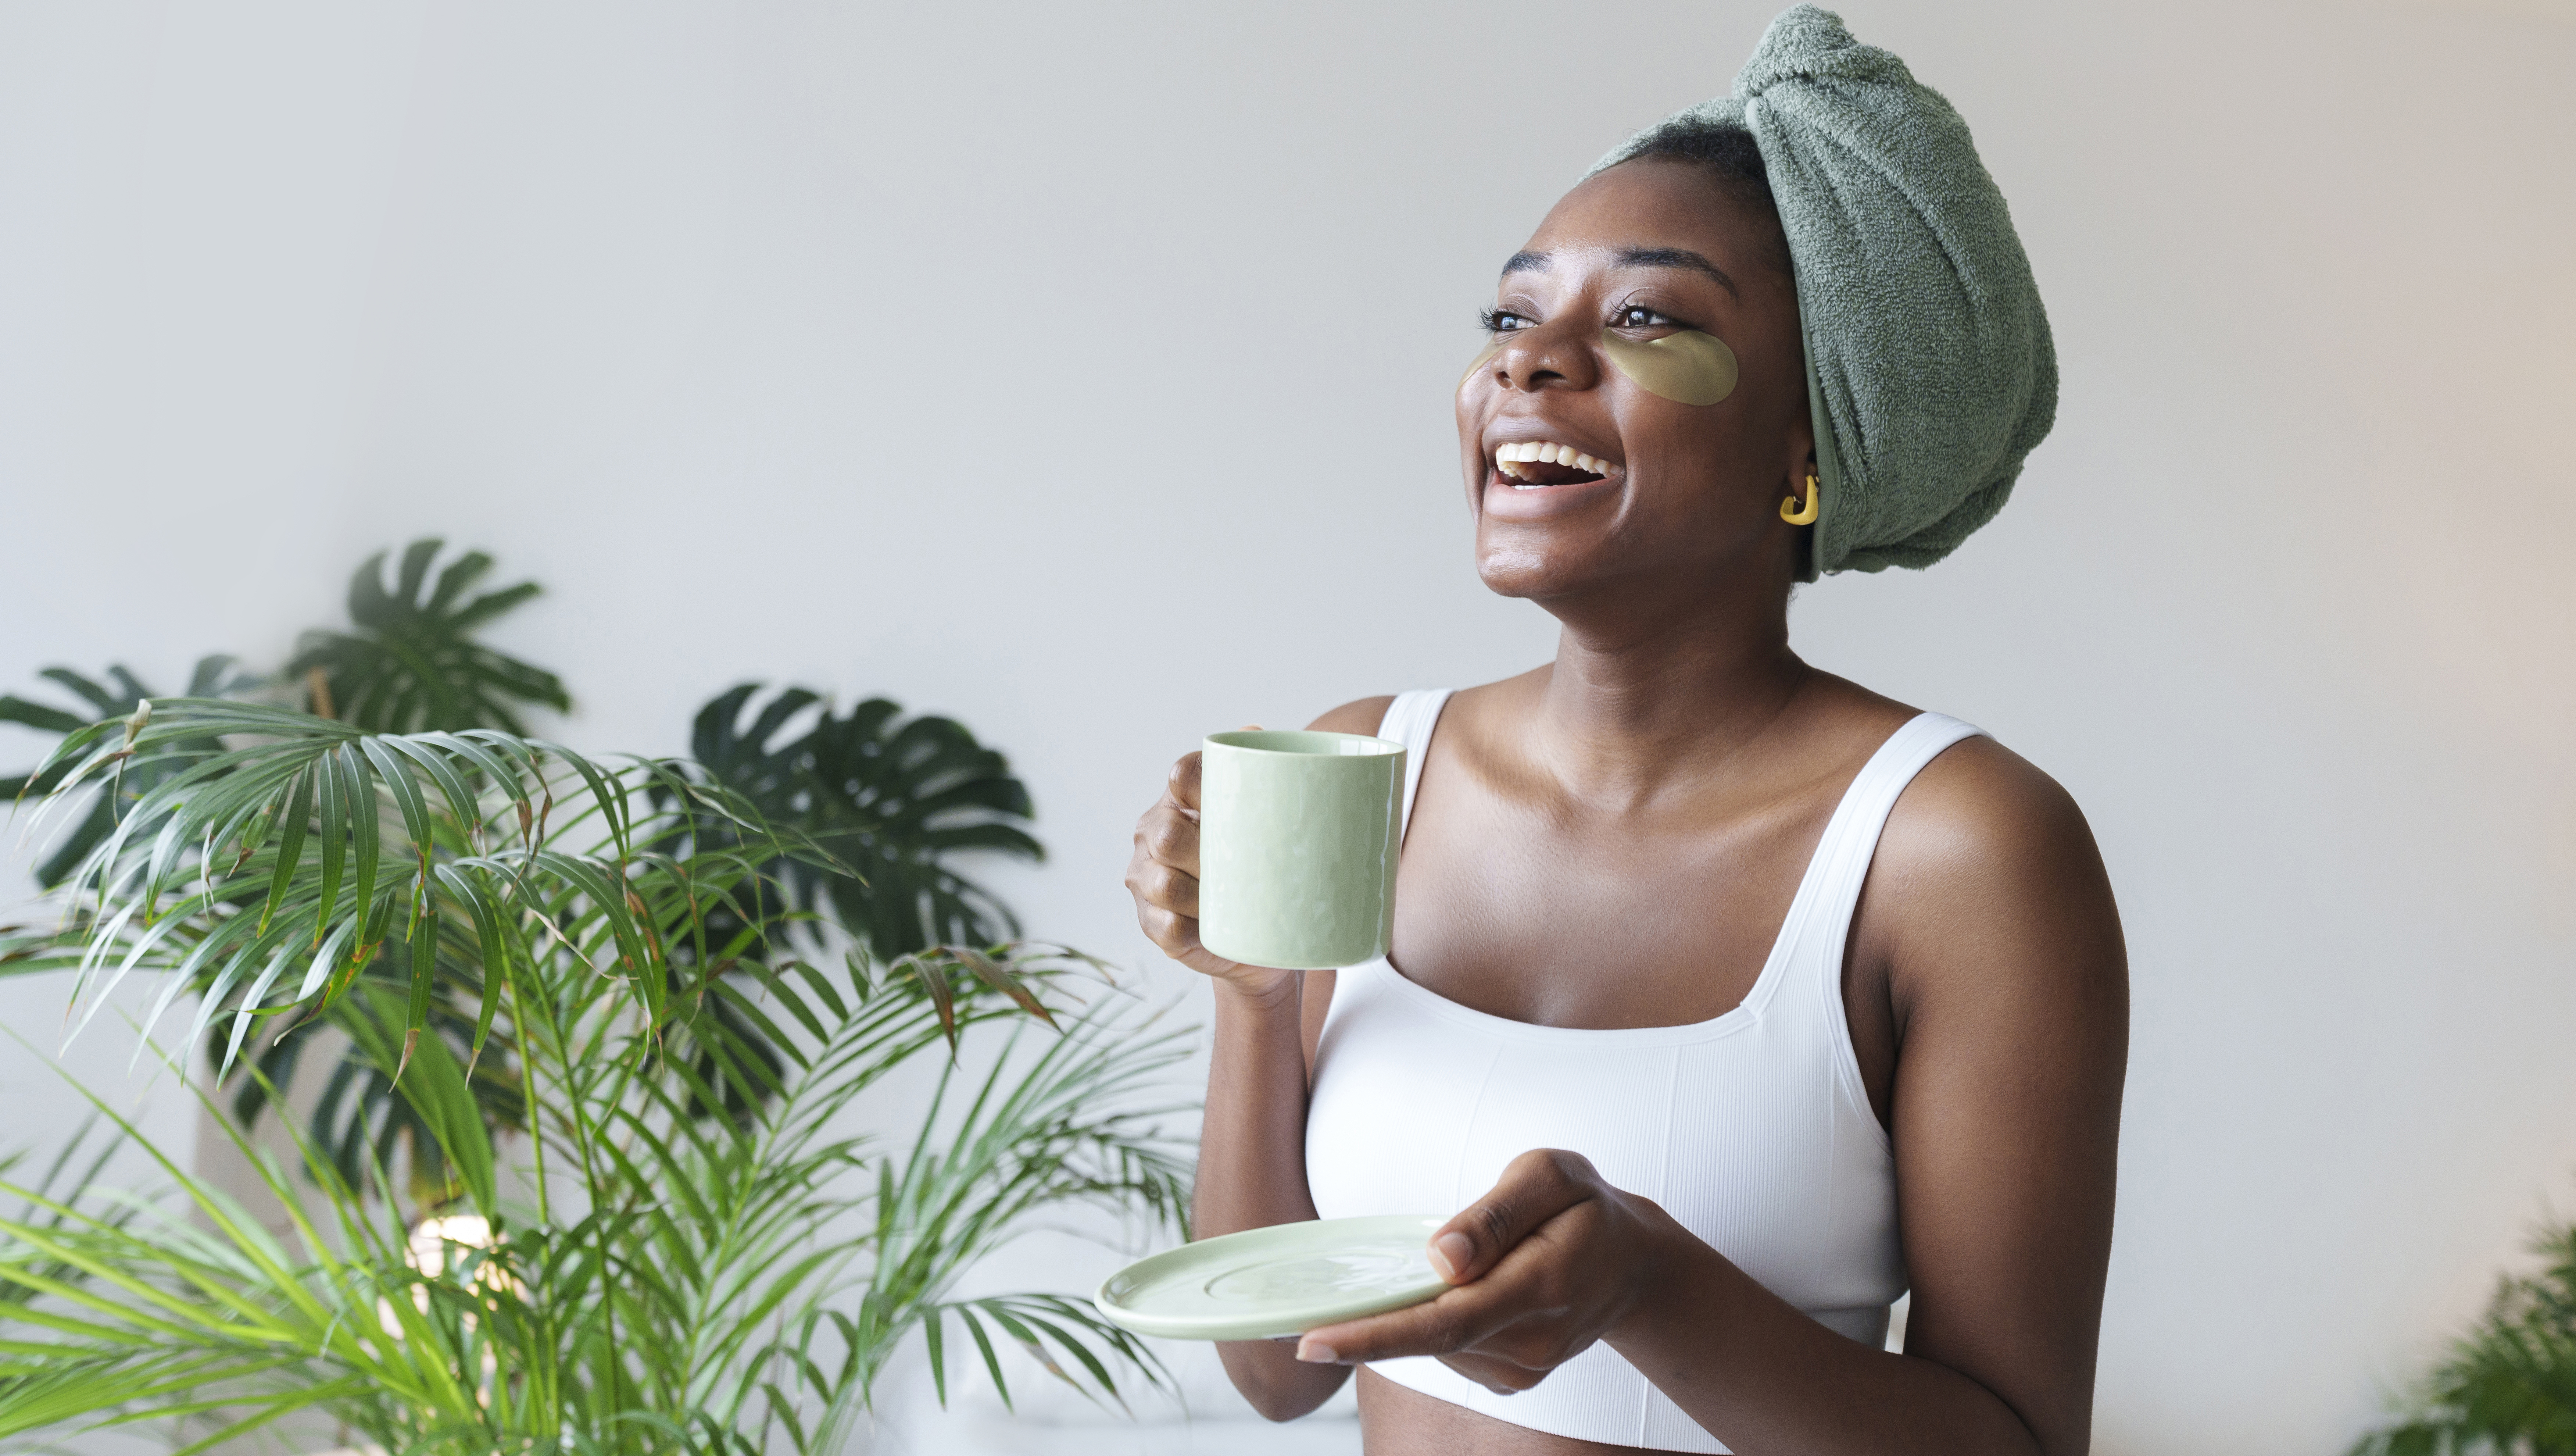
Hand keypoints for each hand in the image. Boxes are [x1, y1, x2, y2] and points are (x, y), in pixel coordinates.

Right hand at [1125, 735, 1297, 999]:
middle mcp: (1153, 833)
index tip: (1238, 802)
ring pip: (1165, 884)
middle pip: (1167, 834)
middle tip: (1249, 865)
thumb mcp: (1265, 820)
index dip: (1204, 783)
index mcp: (1179, 798)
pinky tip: (1216, 925)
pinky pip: (1168, 925)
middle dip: (1206, 852)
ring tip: (1236, 901)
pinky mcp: (1152, 924)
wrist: (1261, 932)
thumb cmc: (1260, 864)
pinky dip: (1194, 927)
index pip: (1184, 774)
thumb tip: (1254, 729)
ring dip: (1202, 895)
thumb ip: (1262, 775)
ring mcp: (1147, 880)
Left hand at [1291, 1150, 1678, 1394]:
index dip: (1373, 1334)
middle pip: (1429, 1340)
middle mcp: (1532, 1342)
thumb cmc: (1588, 1209)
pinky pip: (1452, 1351)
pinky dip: (1428, 1325)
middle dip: (1362, 1330)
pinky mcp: (1514, 1377)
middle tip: (1296, 1320)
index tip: (1313, 1340)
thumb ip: (1496, 1213)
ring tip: (1420, 1273)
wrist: (1635, 1265)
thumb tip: (1440, 1256)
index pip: (1443, 1322)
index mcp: (1540, 1286)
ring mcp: (1524, 1368)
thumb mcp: (1552, 1176)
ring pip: (1437, 1346)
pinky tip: (1444, 1294)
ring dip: (1403, 1317)